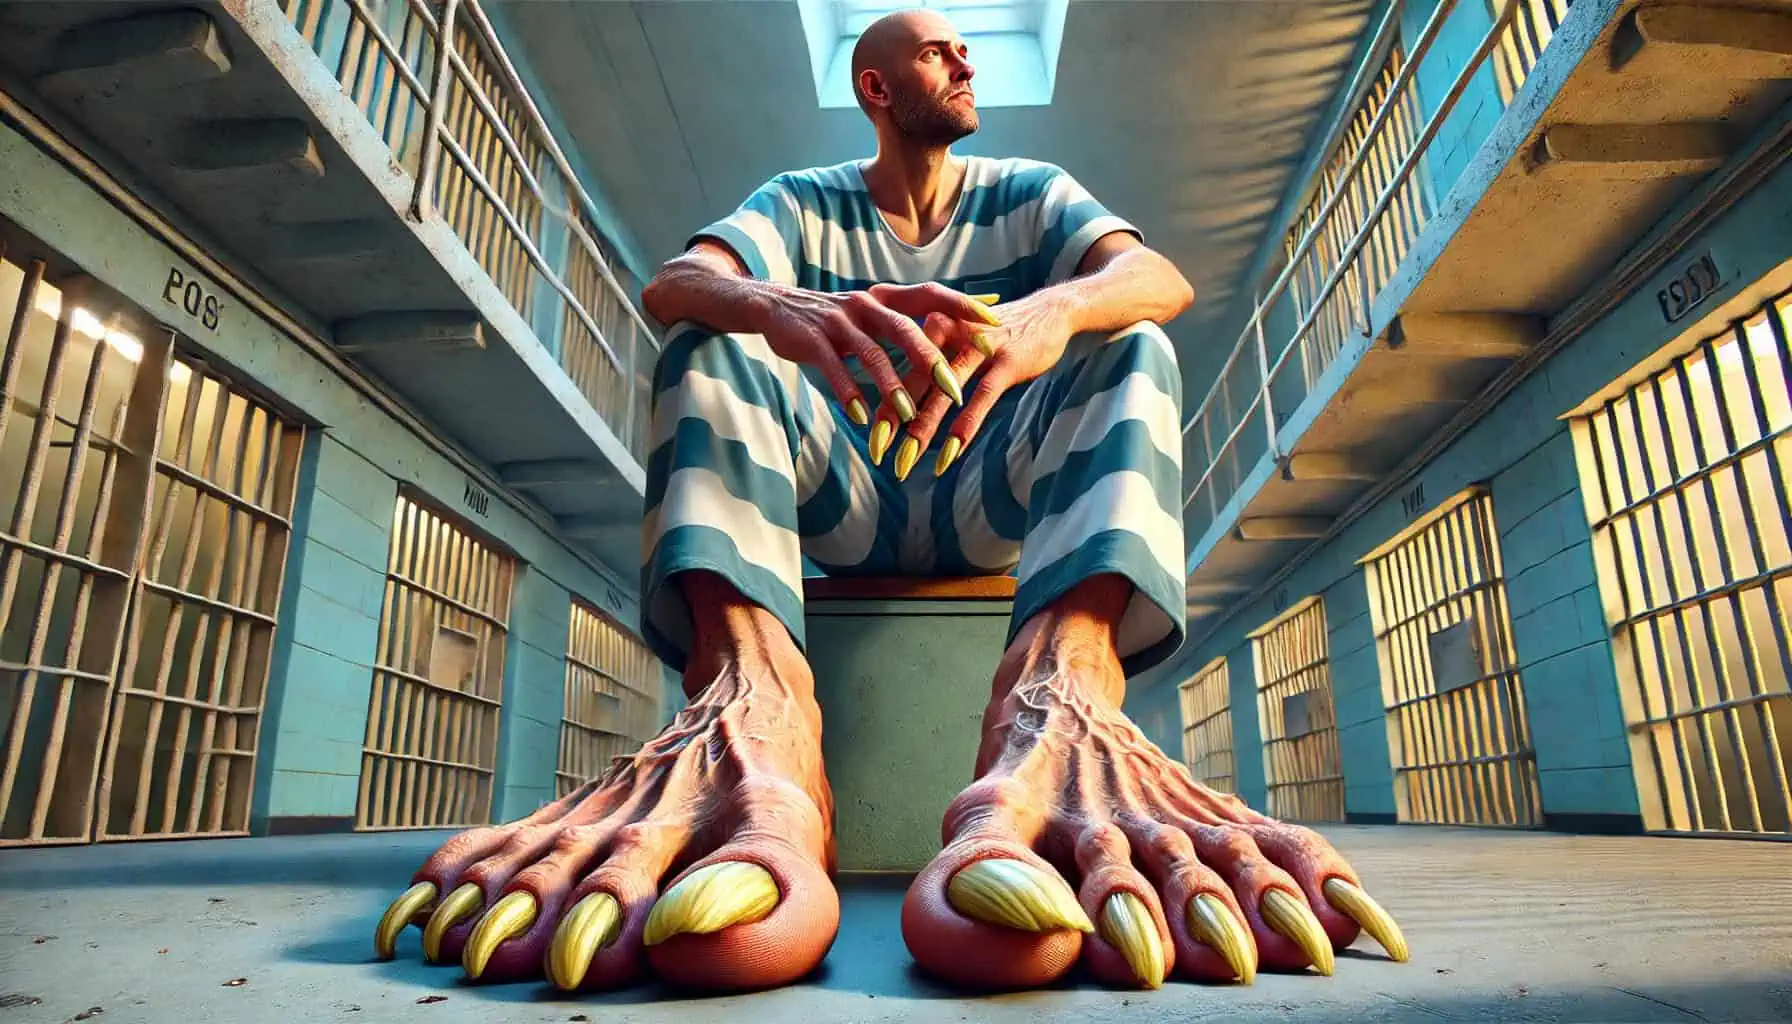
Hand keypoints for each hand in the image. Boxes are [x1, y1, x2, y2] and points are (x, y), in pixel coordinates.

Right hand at [754, 282, 999, 427]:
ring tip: (908, 416)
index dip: (963, 305)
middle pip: (906, 330)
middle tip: (956, 389)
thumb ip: (907, 320)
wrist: (776, 306)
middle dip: (932, 360)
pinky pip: (835, 368)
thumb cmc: (834, 318)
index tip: (995, 320)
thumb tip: (954, 323)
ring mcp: (838, 322)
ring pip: (872, 355)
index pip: (931, 294)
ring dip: (891, 388)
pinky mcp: (813, 340)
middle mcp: (865, 305)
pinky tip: (862, 416)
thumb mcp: (872, 313)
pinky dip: (849, 393)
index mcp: (885, 298)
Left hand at [871, 293, 1073, 479]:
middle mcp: (950, 333)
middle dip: (893, 422)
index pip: (901, 372)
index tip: (871, 441)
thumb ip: (933, 367)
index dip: (884, 407)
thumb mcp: (960, 341)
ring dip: (922, 431)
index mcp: (933, 329)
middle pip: (914, 383)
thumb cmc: (999, 333)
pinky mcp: (1006, 360)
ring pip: (942, 394)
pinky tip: (949, 454)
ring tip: (905, 462)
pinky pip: (980, 399)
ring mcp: (979, 346)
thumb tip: (905, 405)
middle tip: (876, 453)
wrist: (1051, 310)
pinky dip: (963, 428)